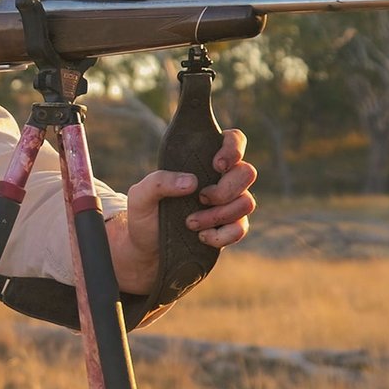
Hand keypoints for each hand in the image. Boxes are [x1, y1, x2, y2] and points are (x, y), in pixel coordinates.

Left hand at [107, 128, 257, 292]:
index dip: (233, 148)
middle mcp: (221, 179)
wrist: (147, 248)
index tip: (216, 164)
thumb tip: (191, 182)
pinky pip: (241, 228)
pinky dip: (222, 234)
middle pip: (247, 172)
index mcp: (202, 161)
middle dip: (225, 189)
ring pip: (247, 202)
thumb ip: (159, 182)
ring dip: (218, 214)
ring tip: (190, 223)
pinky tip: (201, 237)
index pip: (233, 140)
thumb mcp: (141, 196)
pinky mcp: (230, 227)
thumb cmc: (145, 215)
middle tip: (200, 198)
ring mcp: (229, 203)